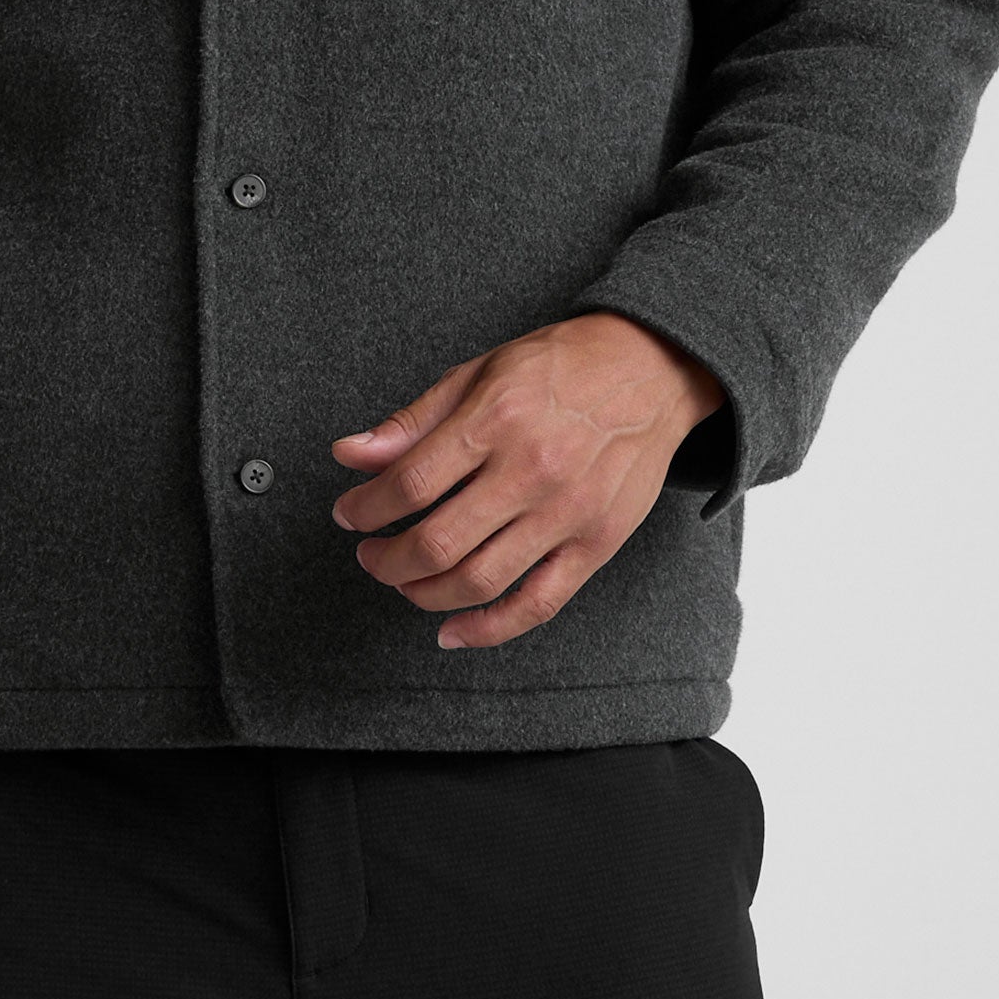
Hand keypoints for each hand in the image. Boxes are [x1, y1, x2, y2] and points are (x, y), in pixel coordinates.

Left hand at [330, 311, 725, 650]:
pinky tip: (452, 631)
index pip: (410, 482)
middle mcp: (530, 470)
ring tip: (404, 582)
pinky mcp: (597, 544)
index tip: (348, 515)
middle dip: (387, 560)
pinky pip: (538, 604)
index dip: (366, 508)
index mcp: (495, 419)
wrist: (650, 369)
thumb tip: (349, 454)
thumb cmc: (559, 367)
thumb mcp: (478, 372)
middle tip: (370, 555)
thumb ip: (413, 420)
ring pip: (480, 580)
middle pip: (438, 542)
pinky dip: (489, 629)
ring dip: (425, 593)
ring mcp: (567, 513)